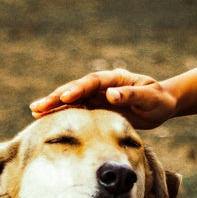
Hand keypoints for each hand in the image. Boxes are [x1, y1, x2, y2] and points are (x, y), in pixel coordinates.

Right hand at [30, 68, 176, 128]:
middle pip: (75, 89)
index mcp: (114, 78)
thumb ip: (131, 95)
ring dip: (54, 105)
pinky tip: (46, 119)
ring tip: (35, 112)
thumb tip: (110, 95)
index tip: (66, 97)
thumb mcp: (150, 98)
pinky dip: (62, 113)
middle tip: (38, 107)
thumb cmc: (158, 101)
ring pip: (71, 99)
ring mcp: (97, 96)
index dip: (78, 89)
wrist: (161, 105)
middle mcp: (102, 85)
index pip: (92, 82)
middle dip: (56, 97)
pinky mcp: (95, 107)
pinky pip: (75, 110)